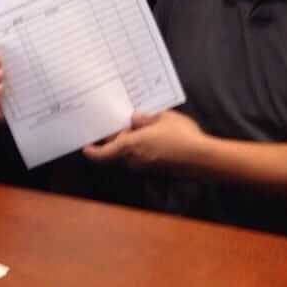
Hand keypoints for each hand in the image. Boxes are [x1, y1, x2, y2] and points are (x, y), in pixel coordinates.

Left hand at [83, 110, 207, 172]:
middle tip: (115, 127)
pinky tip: (149, 137)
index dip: (92, 152)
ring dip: (126, 146)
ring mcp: (145, 167)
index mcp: (129, 146)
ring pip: (127, 157)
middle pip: (114, 154)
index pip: (102, 154)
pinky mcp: (156, 169)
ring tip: (135, 128)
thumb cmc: (180, 135)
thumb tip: (134, 119)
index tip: (86, 148)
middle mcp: (133, 160)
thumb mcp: (161, 118)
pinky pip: (139, 159)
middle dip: (112, 143)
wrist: (200, 158)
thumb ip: (144, 119)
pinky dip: (138, 149)